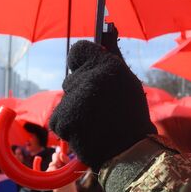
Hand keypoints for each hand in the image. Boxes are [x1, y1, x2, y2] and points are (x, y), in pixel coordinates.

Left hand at [49, 40, 154, 170]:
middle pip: (71, 80)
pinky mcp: (64, 118)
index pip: (79, 50)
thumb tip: (102, 38)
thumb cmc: (131, 118)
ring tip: (95, 124)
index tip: (87, 71)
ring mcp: (75, 98)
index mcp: (108, 65)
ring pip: (65, 101)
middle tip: (100, 109)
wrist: (131, 154)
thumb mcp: (128, 83)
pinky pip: (58, 120)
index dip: (81, 61)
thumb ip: (111, 61)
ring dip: (74, 112)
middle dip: (80, 94)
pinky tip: (85, 133)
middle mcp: (90, 77)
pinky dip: (68, 127)